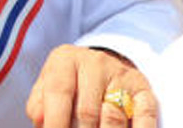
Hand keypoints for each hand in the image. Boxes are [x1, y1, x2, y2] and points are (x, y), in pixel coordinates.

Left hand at [26, 45, 155, 127]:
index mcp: (65, 60)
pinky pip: (144, 116)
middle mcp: (95, 62)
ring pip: (113, 118)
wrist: (102, 67)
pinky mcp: (142, 90)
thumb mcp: (47, 86)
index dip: (55, 123)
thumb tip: (40, 121)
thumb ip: (39, 105)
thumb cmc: (68, 85)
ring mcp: (121, 75)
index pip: (59, 92)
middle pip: (87, 111)